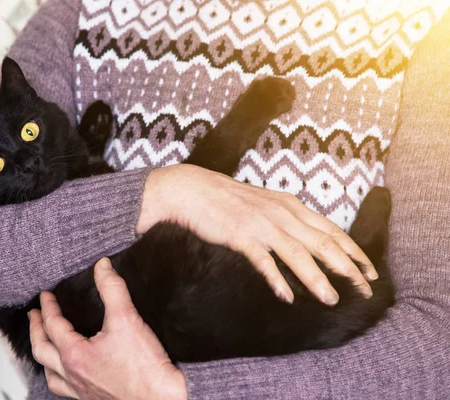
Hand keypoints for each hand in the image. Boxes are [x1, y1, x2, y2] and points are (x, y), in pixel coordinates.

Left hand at [29, 258, 186, 399]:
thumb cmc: (145, 369)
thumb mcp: (127, 320)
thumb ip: (112, 289)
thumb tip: (102, 267)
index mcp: (75, 355)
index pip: (53, 326)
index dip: (48, 307)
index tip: (46, 296)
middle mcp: (73, 375)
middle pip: (42, 351)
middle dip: (35, 330)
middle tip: (33, 317)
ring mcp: (81, 391)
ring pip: (51, 375)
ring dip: (44, 357)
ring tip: (45, 346)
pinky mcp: (93, 399)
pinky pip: (66, 390)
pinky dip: (60, 378)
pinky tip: (70, 374)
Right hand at [137, 164, 376, 305]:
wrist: (192, 189)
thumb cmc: (227, 199)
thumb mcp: (265, 203)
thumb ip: (287, 219)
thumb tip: (307, 240)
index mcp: (291, 206)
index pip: (332, 230)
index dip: (354, 252)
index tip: (370, 272)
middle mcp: (282, 214)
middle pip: (323, 243)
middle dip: (347, 268)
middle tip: (364, 291)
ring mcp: (261, 224)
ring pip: (298, 253)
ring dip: (317, 278)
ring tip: (331, 299)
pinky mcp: (240, 235)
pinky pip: (263, 260)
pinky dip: (276, 278)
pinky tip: (286, 296)